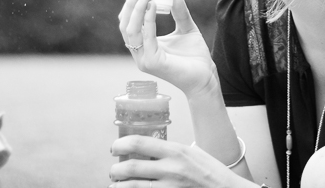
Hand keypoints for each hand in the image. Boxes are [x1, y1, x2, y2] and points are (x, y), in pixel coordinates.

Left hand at [110, 136, 243, 187]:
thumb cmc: (211, 172)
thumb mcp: (191, 153)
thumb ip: (170, 152)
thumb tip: (147, 151)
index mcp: (176, 151)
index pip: (139, 143)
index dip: (120, 145)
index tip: (115, 148)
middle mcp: (171, 169)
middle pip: (130, 167)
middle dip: (115, 170)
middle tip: (113, 170)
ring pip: (132, 187)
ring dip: (118, 186)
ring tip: (115, 185)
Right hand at [118, 0, 216, 98]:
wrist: (205, 76)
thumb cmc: (195, 56)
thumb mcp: (186, 28)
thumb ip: (179, 13)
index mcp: (145, 45)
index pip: (129, 24)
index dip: (132, 6)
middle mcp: (140, 53)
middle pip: (125, 26)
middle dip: (131, 5)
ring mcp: (144, 59)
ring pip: (131, 31)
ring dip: (137, 10)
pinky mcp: (152, 62)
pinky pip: (146, 37)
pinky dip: (148, 19)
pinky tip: (153, 6)